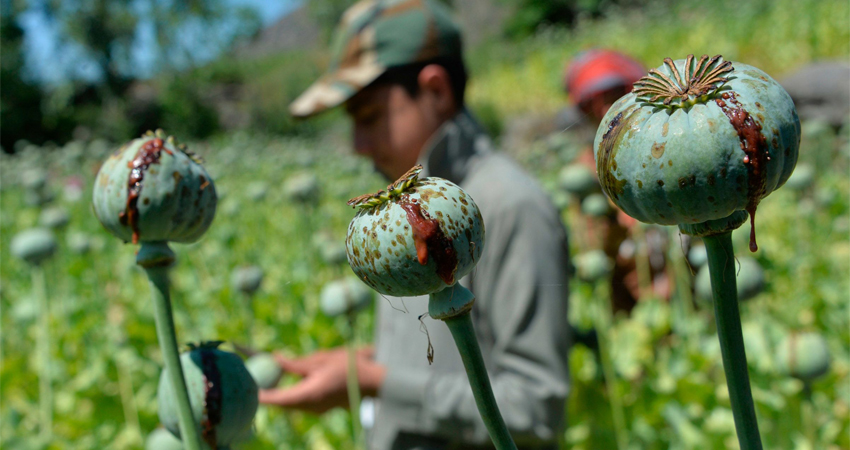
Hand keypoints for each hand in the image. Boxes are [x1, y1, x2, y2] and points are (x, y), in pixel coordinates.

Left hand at [258, 346, 385, 413]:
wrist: (373, 381)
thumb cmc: (349, 366)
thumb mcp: (321, 359)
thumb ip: (296, 363)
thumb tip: (275, 359)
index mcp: (309, 394)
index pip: (278, 399)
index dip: (262, 396)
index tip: (249, 389)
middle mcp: (311, 406)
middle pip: (282, 404)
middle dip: (269, 394)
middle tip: (257, 379)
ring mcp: (317, 410)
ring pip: (291, 404)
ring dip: (280, 394)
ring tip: (271, 380)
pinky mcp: (321, 409)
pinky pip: (301, 403)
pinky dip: (292, 394)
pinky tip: (291, 382)